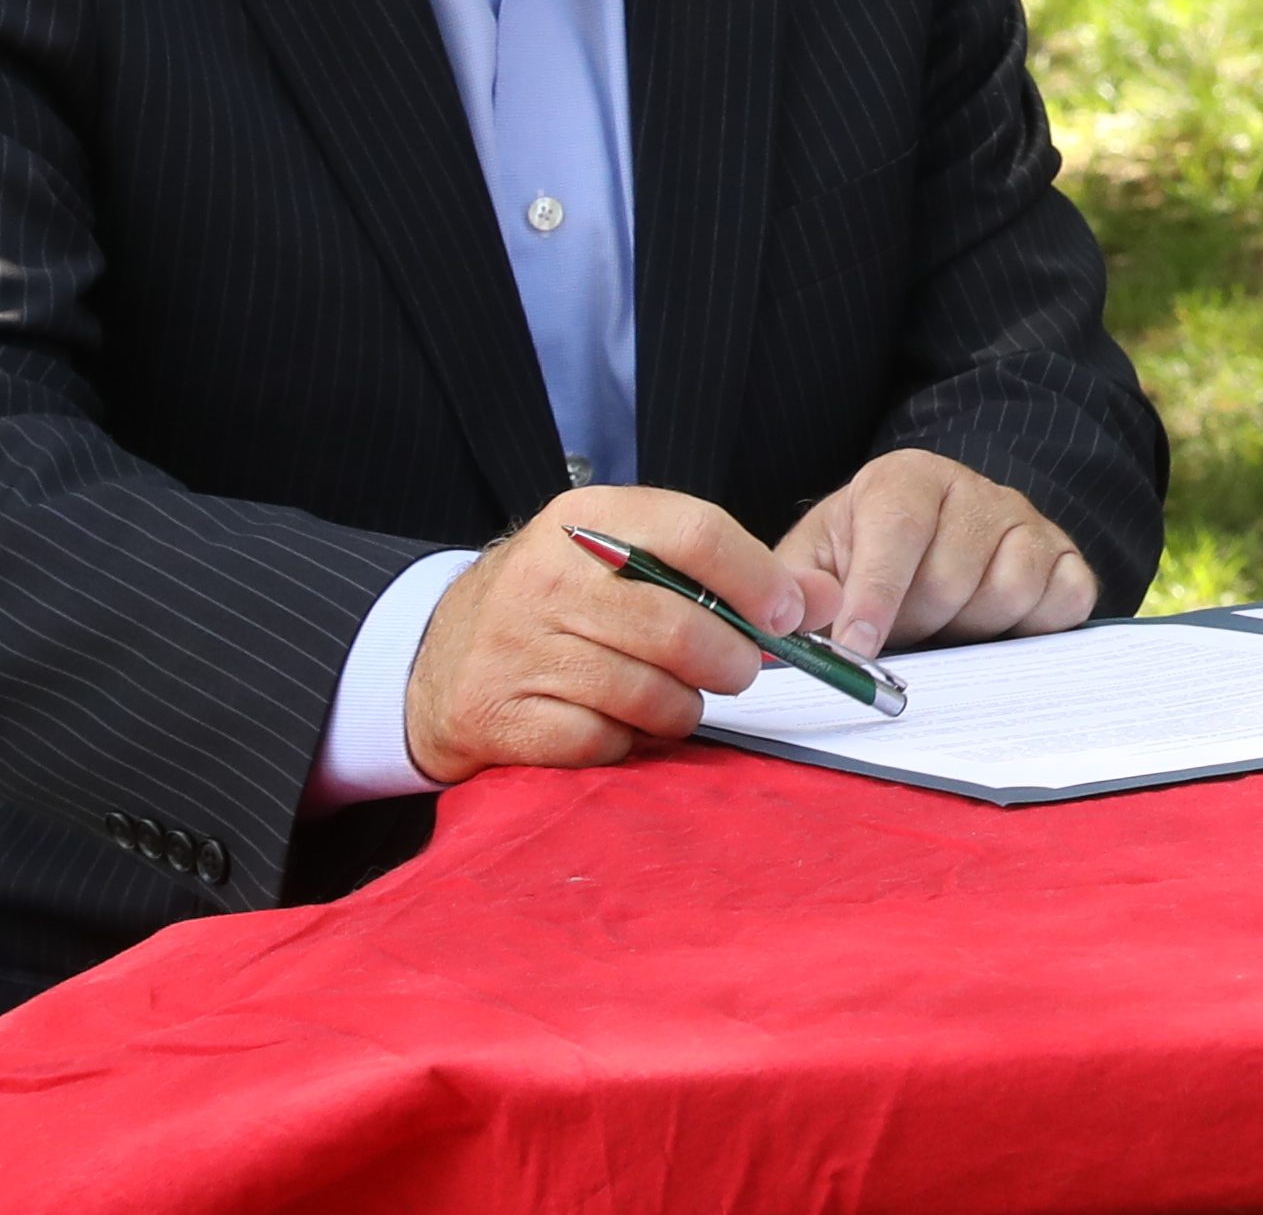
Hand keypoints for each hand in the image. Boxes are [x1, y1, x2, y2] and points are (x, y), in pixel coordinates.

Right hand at [402, 485, 789, 784]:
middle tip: (737, 670)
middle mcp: (545, 576)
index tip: (788, 615)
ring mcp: (516, 646)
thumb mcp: (630, 562)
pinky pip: (602, 742)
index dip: (757, 579)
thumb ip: (729, 574)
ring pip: (648, 692)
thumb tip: (824, 601)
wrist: (438, 658)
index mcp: (585, 520)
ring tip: (677, 698)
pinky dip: (627, 742)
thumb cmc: (561, 605)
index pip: (694, 532)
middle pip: (679, 626)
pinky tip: (617, 723)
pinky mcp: (498, 713)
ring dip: (683, 708)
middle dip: (730, 661)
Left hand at [772, 447, 1097, 659]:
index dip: (876, 593)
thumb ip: (800, 587)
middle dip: (918, 623)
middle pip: (952, 576)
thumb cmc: (861, 559)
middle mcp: (973, 489)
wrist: (921, 551)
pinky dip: (1033, 627)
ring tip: (945, 624)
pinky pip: (1066, 600)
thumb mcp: (814, 563)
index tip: (856, 647)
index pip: (899, 529)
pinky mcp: (1065, 556)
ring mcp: (1026, 521)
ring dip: (972, 629)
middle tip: (901, 631)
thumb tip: (806, 610)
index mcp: (906, 479)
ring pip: (1011, 591)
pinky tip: (995, 627)